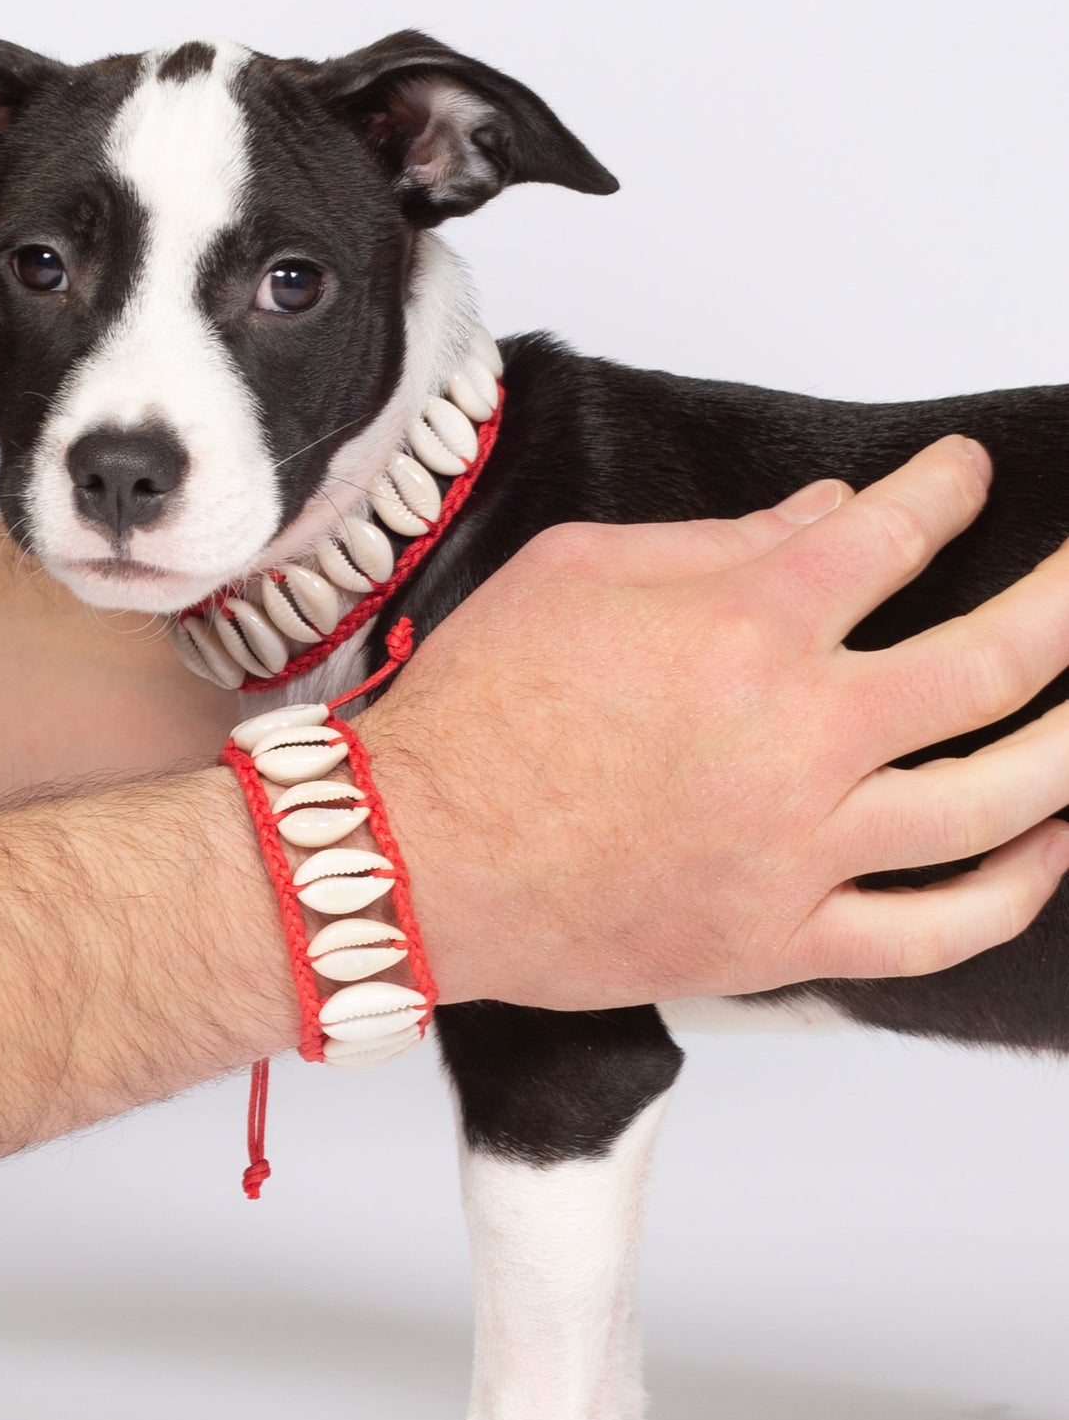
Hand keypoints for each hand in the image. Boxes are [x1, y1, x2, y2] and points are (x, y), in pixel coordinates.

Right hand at [361, 437, 1068, 1007]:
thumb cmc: (474, 713)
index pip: (892, 536)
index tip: (961, 479)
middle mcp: (798, 736)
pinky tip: (1049, 846)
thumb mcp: (574, 574)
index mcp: (747, 626)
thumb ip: (713, 541)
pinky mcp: (779, 941)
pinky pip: (929, 931)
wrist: (414, 856)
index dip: (944, 492)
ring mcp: (800, 849)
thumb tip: (822, 516)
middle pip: (994, 659)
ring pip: (993, 799)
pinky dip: (1011, 893)